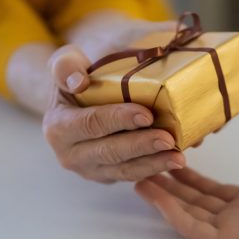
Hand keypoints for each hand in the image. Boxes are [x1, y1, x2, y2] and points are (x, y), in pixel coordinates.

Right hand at [43, 11, 185, 182]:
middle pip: (110, 152)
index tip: (146, 115)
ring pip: (124, 170)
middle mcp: (70, 154)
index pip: (91, 124)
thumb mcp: (65, 63)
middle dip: (142, 147)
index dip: (118, 120)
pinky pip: (133, 175)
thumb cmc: (76, 76)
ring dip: (154, 164)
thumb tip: (79, 81)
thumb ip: (66, 66)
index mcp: (58, 127)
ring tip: (179, 157)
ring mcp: (90, 169)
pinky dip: (155, 168)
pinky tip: (175, 161)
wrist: (76, 98)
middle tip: (169, 139)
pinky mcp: (108, 175)